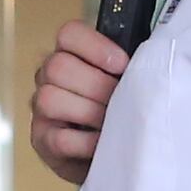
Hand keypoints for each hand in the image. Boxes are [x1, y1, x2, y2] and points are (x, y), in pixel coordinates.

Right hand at [30, 24, 127, 181]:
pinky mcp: (42, 141)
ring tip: (111, 122)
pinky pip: (59, 138)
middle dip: (98, 85)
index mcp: (69, 55)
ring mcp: (41, 110)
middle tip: (120, 101)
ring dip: (89, 112)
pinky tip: (102, 143)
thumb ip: (126, 68)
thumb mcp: (123, 83)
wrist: (111, 156)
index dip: (96, 46)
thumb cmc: (118, 113)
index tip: (122, 65)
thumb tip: (149, 62)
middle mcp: (47, 77)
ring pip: (50, 98)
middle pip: (58, 66)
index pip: (69, 34)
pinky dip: (86, 142)